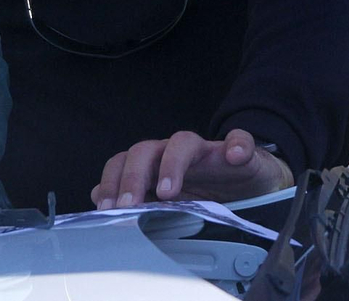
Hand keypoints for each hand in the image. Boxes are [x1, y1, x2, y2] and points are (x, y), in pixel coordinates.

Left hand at [90, 129, 293, 208]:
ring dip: (173, 163)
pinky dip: (237, 145)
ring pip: (184, 141)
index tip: (106, 209)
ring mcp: (208, 151)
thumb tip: (96, 195)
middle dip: (133, 177)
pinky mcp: (240, 152)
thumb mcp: (169, 203)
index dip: (111, 182)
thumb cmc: (208, 193)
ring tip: (169, 192)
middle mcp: (176, 154)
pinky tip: (235, 156)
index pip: (124, 163)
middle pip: (146, 150)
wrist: (252, 186)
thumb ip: (135, 197)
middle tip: (129, 205)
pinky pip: (240, 140)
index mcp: (156, 166)